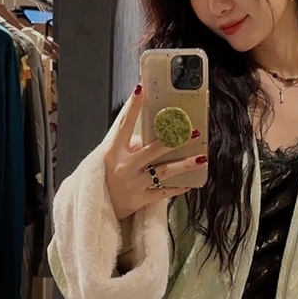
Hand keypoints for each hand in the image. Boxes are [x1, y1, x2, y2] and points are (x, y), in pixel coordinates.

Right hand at [104, 84, 202, 221]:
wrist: (96, 207)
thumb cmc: (105, 176)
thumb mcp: (109, 156)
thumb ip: (127, 141)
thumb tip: (146, 126)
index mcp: (113, 152)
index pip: (124, 125)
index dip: (132, 108)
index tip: (141, 90)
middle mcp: (124, 167)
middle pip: (152, 150)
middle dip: (174, 140)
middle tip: (192, 131)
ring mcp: (134, 184)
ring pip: (164, 172)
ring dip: (184, 164)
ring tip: (201, 158)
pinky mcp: (140, 199)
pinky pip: (163, 193)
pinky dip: (177, 188)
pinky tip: (189, 183)